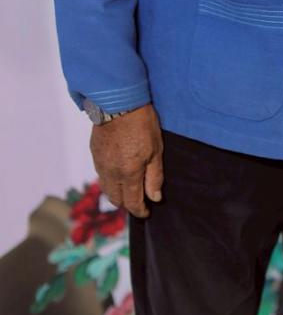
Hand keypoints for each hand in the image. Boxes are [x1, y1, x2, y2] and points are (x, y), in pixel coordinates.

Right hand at [90, 104, 163, 218]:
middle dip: (127, 204)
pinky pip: (101, 175)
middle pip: (116, 199)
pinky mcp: (94, 154)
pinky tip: (118, 173)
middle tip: (139, 200)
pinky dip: (109, 180)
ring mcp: (100, 164)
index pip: (132, 202)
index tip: (147, 212)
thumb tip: (154, 198)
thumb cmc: (142, 124)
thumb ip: (154, 176)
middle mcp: (111, 173)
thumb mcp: (156, 150)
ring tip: (128, 188)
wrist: (118, 102)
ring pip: (106, 188)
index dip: (140, 211)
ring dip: (117, 193)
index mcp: (128, 173)